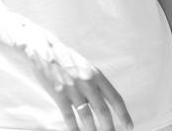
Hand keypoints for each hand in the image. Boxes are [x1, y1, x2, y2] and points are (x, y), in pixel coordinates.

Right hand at [12, 20, 133, 130]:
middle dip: (109, 128)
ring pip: (87, 116)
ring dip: (92, 130)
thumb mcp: (85, 66)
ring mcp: (72, 88)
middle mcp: (87, 82)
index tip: (129, 127)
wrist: (43, 49)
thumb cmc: (65, 59)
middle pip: (103, 111)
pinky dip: (74, 127)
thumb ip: (96, 82)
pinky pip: (69, 116)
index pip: (116, 99)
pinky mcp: (58, 93)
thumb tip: (108, 102)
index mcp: (97, 75)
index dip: (124, 115)